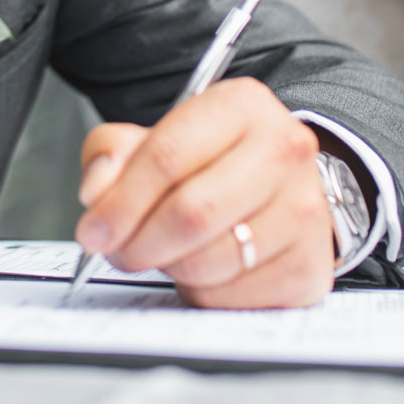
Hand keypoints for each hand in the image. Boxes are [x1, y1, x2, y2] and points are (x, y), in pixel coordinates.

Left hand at [74, 78, 333, 307]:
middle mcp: (284, 151)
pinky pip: (231, 298)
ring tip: (168, 251)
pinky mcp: (310, 267)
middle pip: (190, 214)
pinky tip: (206, 267)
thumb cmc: (212, 163)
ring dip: (170, 267)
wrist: (278, 189)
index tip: (93, 230)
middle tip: (120, 250)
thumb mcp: (158, 137)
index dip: (120, 202)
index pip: (167, 157)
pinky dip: (203, 292)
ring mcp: (305, 211)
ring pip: (209, 261)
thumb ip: (112, 153)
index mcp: (243, 105)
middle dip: (138, 243)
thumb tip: (98, 193)